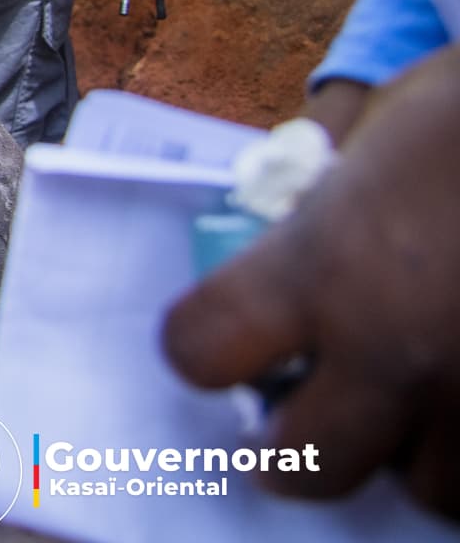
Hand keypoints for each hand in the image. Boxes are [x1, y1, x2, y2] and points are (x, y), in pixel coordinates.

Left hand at [162, 46, 459, 518]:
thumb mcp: (379, 139)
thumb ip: (325, 215)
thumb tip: (286, 259)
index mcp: (329, 263)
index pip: (202, 349)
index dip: (203, 345)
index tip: (216, 342)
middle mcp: (397, 345)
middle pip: (304, 465)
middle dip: (293, 447)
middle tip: (303, 419)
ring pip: (427, 489)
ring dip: (414, 455)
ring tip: (421, 401)